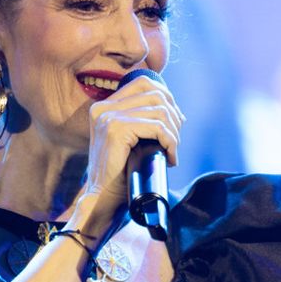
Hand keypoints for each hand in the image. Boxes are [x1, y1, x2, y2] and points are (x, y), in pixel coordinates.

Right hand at [70, 72, 183, 238]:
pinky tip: (170, 158)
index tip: (175, 123)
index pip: (144, 83)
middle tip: (175, 141)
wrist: (103, 198)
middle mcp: (103, 108)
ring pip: (159, 110)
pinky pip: (156, 127)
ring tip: (172, 151)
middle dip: (173, 116)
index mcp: (104, 106)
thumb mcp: (131, 140)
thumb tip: (177, 113)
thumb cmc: (120, 173)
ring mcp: (108, 117)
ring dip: (174, 132)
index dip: (167, 98)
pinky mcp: (116, 131)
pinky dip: (170, 142)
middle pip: (155, 93)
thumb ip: (143, 121)